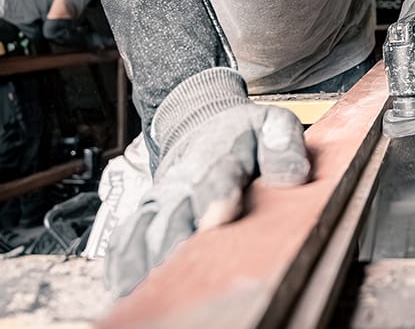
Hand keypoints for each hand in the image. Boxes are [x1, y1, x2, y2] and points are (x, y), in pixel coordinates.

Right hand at [105, 69, 309, 297]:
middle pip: (174, 209)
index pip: (217, 174)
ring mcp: (162, 197)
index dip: (215, 195)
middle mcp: (184, 177)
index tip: (217, 218)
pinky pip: (126, 238)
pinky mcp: (147, 214)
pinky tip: (124, 289)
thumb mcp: (274, 125)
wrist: (203, 123)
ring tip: (145, 291)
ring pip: (144, 227)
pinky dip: (122, 263)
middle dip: (173, 237)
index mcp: (221, 153)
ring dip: (143, 257)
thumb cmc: (244, 134)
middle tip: (177, 268)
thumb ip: (284, 146)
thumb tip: (293, 175)